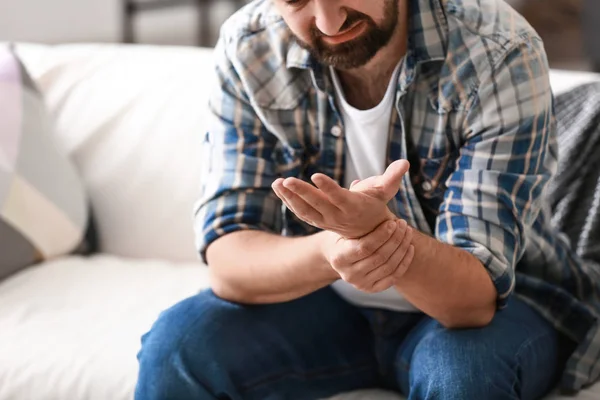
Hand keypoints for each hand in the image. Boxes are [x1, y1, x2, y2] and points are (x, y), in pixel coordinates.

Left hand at [272, 160, 409, 238]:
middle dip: (301, 192)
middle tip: (286, 180)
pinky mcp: (316, 219)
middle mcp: (337, 216)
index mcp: (353, 207)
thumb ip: (392, 177)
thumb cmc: (376, 204)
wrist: (367, 230)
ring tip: (277, 183)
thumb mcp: (385, 190)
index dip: (327, 188)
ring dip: (289, 198)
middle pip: (317, 204)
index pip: (339, 197)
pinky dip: (288, 201)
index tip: (315, 176)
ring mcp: (325, 220)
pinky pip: (300, 211)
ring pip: (305, 210)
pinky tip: (278, 188)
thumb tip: (404, 162)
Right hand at [321, 218, 413, 292]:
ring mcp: (361, 284)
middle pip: (380, 257)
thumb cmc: (343, 234)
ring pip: (389, 266)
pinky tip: (410, 247)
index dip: (382, 235)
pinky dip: (405, 262)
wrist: (338, 257)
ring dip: (403, 248)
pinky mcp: (372, 289)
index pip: (365, 247)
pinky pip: (394, 276)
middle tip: (404, 224)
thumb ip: (354, 210)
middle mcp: (348, 275)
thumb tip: (359, 182)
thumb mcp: (343, 223)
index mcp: (339, 258)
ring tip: (408, 232)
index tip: (392, 222)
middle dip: (395, 239)